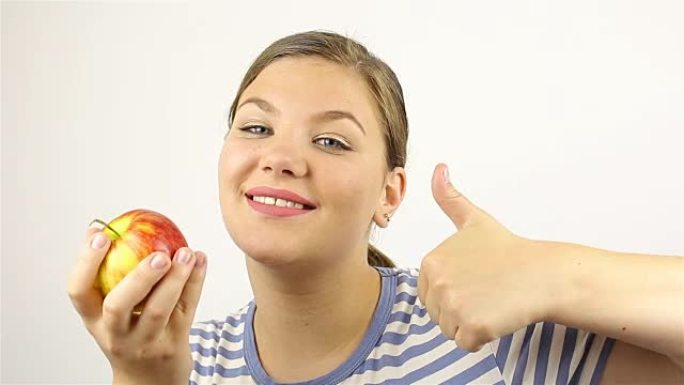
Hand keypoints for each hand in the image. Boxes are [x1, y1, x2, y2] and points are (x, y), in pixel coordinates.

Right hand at [67, 225, 206, 384]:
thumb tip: (102, 228)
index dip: (86, 263)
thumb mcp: (110, 313)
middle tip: (157, 255)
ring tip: (186, 253)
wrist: (150, 380)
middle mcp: (116, 333)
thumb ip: (108, 277)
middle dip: (137, 278)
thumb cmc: (129, 333)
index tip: (100, 236)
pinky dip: (195, 282)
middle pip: (118, 306)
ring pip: (158, 311)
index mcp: (94, 319)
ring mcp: (146, 341)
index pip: (79, 292)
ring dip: (175, 279)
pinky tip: (200, 259)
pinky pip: (186, 309)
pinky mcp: (174, 344)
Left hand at [417, 163, 558, 351]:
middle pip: (438, 313)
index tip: (477, 279)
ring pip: (451, 329)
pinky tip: (498, 315)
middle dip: (461, 309)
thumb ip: (450, 199)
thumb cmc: (510, 251)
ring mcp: (453, 304)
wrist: (543, 273)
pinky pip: (466, 343)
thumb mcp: (475, 221)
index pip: (430, 294)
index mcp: (431, 261)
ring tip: (493, 301)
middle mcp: (437, 282)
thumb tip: (438, 168)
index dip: (455, 292)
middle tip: (487, 291)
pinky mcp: (471, 326)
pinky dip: (482, 337)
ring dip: (472, 323)